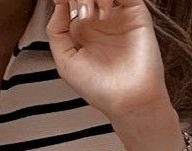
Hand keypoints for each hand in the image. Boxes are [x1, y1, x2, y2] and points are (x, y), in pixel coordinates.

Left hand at [46, 0, 173, 123]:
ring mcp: (118, 14)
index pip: (70, 0)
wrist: (127, 99)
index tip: (60, 3)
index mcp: (81, 29)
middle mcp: (99, 18)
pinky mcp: (136, 12)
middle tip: (80, 15)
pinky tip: (105, 14)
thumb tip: (58, 2)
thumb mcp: (65, 63)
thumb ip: (56, 31)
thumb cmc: (98, 88)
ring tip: (91, 16)